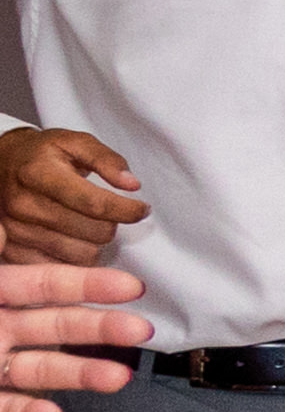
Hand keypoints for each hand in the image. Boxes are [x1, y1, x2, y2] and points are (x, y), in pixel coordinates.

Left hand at [1, 260, 153, 411]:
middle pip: (58, 326)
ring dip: (83, 374)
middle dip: (103, 328)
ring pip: (42, 369)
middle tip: (142, 330)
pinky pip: (6, 409)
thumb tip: (0, 226)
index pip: (45, 285)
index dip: (88, 285)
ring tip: (117, 378)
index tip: (133, 287)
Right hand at [2, 128, 148, 267]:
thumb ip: (107, 159)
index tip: (143, 209)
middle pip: (95, 232)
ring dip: (95, 241)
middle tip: (103, 211)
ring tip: (85, 222)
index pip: (94, 203)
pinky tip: (72, 237)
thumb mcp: (74, 143)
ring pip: (86, 254)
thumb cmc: (42, 156)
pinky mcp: (16, 252)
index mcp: (38, 174)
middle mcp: (23, 204)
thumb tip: (132, 184)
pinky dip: (77, 256)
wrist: (1, 165)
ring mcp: (17, 231)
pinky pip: (66, 268)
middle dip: (111, 222)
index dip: (127, 209)